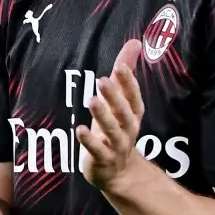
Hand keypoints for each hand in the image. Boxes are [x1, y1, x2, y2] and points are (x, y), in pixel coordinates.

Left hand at [76, 39, 145, 190]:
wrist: (118, 172)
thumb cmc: (116, 128)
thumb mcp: (120, 100)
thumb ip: (125, 72)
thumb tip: (135, 42)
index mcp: (133, 113)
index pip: (133, 96)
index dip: (128, 83)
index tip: (121, 66)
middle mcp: (128, 129)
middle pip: (123, 112)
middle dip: (115, 97)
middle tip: (102, 81)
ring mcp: (117, 146)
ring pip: (112, 130)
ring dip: (102, 116)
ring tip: (92, 100)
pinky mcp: (103, 160)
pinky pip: (98, 151)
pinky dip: (90, 141)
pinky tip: (80, 130)